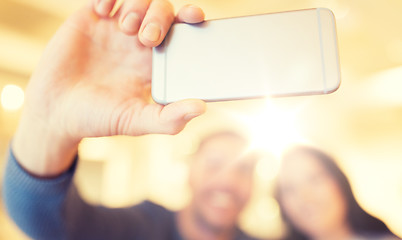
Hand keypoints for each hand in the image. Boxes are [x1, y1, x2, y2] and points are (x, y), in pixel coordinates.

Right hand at [13, 0, 205, 176]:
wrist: (56, 112)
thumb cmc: (99, 118)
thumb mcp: (136, 120)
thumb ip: (169, 118)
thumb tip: (201, 107)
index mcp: (155, 62)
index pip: (181, 33)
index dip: (191, 19)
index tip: (195, 17)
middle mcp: (138, 43)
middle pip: (163, 10)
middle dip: (160, 17)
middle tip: (147, 38)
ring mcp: (115, 30)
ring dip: (138, 6)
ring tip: (125, 28)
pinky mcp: (91, 20)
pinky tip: (103, 12)